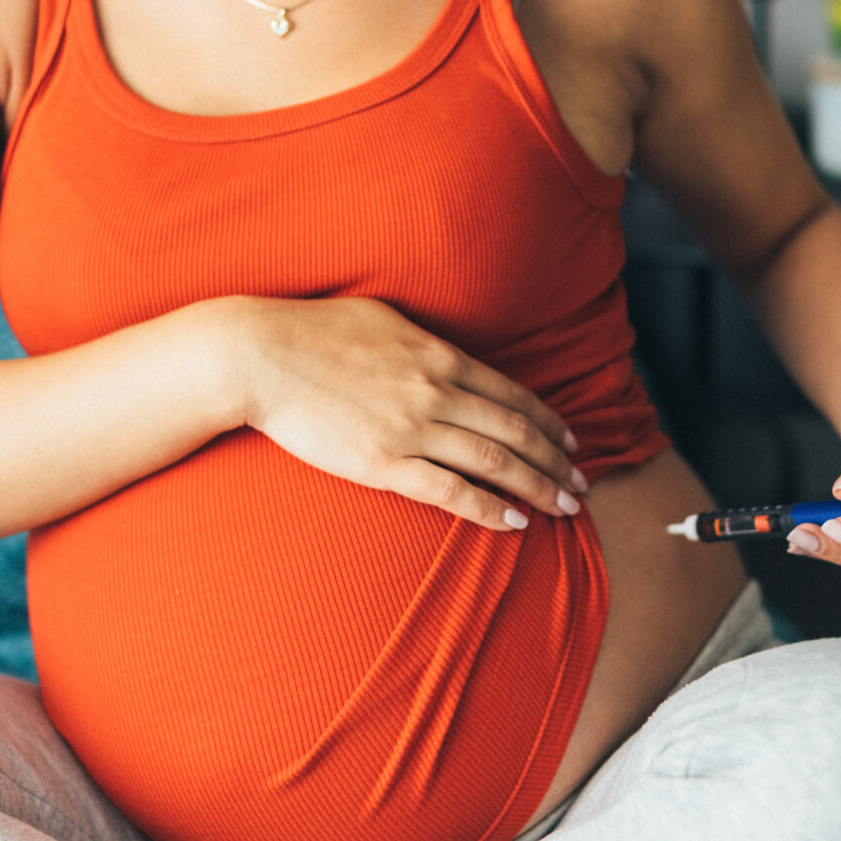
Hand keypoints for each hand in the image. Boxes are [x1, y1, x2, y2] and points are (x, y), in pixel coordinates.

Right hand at [229, 297, 586, 531]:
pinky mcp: (382, 463)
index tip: (571, 442)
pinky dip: (488, 508)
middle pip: (514, 431)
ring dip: (536, 487)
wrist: (258, 356)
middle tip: (582, 484)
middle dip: (555, 461)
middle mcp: (435, 391)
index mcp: (438, 355)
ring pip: (493, 462)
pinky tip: (514, 522)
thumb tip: (448, 357)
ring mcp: (411, 429)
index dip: (548, 421)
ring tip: (564, 508)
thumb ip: (423, 342)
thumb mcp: (382, 318)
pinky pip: (449, 491)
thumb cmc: (312, 331)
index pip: (511, 394)